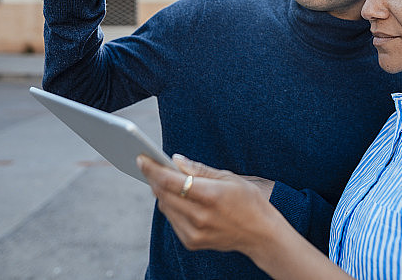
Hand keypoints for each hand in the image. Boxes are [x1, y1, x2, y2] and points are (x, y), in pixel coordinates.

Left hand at [138, 154, 282, 254]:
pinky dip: (171, 206)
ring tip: (161, 177)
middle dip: (153, 177)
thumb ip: (199, 169)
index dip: (153, 168)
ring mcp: (194, 232)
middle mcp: (199, 217)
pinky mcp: (191, 242)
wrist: (260, 234)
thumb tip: (174, 159)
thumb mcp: (229, 177)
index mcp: (210, 196)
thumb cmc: (248, 201)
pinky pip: (172, 219)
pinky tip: (176, 196)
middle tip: (149, 164)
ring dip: (161, 191)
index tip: (141, 157)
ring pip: (164, 207)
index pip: (170, 181)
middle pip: (163, 194)